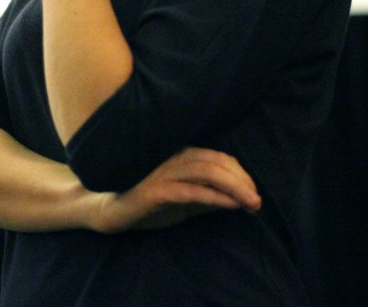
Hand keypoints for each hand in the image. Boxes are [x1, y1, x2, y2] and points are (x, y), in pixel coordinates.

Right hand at [89, 147, 261, 233]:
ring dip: (233, 187)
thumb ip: (206, 199)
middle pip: (216, 162)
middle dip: (242, 180)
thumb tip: (237, 201)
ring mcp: (163, 172)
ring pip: (206, 171)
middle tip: (257, 200)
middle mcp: (174, 158)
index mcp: (181, 156)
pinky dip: (213, 196)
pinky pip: (189, 191)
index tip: (255, 193)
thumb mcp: (184, 204)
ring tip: (251, 203)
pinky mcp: (154, 191)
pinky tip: (228, 205)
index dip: (240, 174)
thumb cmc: (149, 205)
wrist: (110, 211)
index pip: (219, 158)